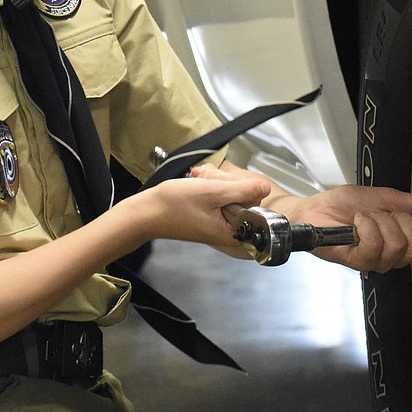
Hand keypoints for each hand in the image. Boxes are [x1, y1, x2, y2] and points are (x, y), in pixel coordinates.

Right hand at [127, 171, 270, 248]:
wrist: (146, 212)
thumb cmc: (175, 205)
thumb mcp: (212, 192)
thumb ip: (242, 190)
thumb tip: (265, 188)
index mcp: (235, 232)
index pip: (256, 204)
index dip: (241, 188)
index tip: (222, 184)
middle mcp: (230, 230)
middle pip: (244, 197)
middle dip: (225, 182)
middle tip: (205, 179)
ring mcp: (220, 222)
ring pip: (231, 192)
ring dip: (216, 181)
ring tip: (198, 180)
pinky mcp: (211, 215)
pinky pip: (220, 196)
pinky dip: (210, 186)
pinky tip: (197, 182)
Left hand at [281, 185, 411, 272]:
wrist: (317, 208)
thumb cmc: (347, 204)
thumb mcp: (388, 197)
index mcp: (405, 241)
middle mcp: (394, 256)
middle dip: (404, 221)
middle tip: (385, 214)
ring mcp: (377, 261)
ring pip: (398, 244)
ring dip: (380, 221)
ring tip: (365, 218)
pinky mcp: (359, 261)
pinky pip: (375, 244)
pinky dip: (366, 225)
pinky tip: (357, 223)